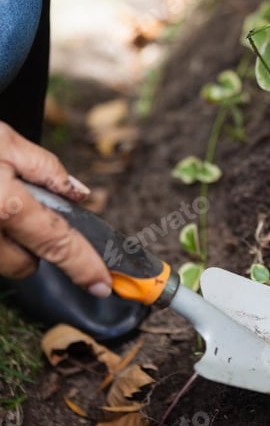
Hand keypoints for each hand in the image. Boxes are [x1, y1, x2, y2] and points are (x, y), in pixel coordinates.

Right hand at [0, 123, 111, 295]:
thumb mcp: (5, 140)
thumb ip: (46, 170)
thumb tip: (80, 194)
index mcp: (4, 205)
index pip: (57, 242)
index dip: (84, 265)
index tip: (103, 285)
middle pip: (26, 265)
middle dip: (33, 247)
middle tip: (21, 209)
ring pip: (0, 263)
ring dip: (5, 244)